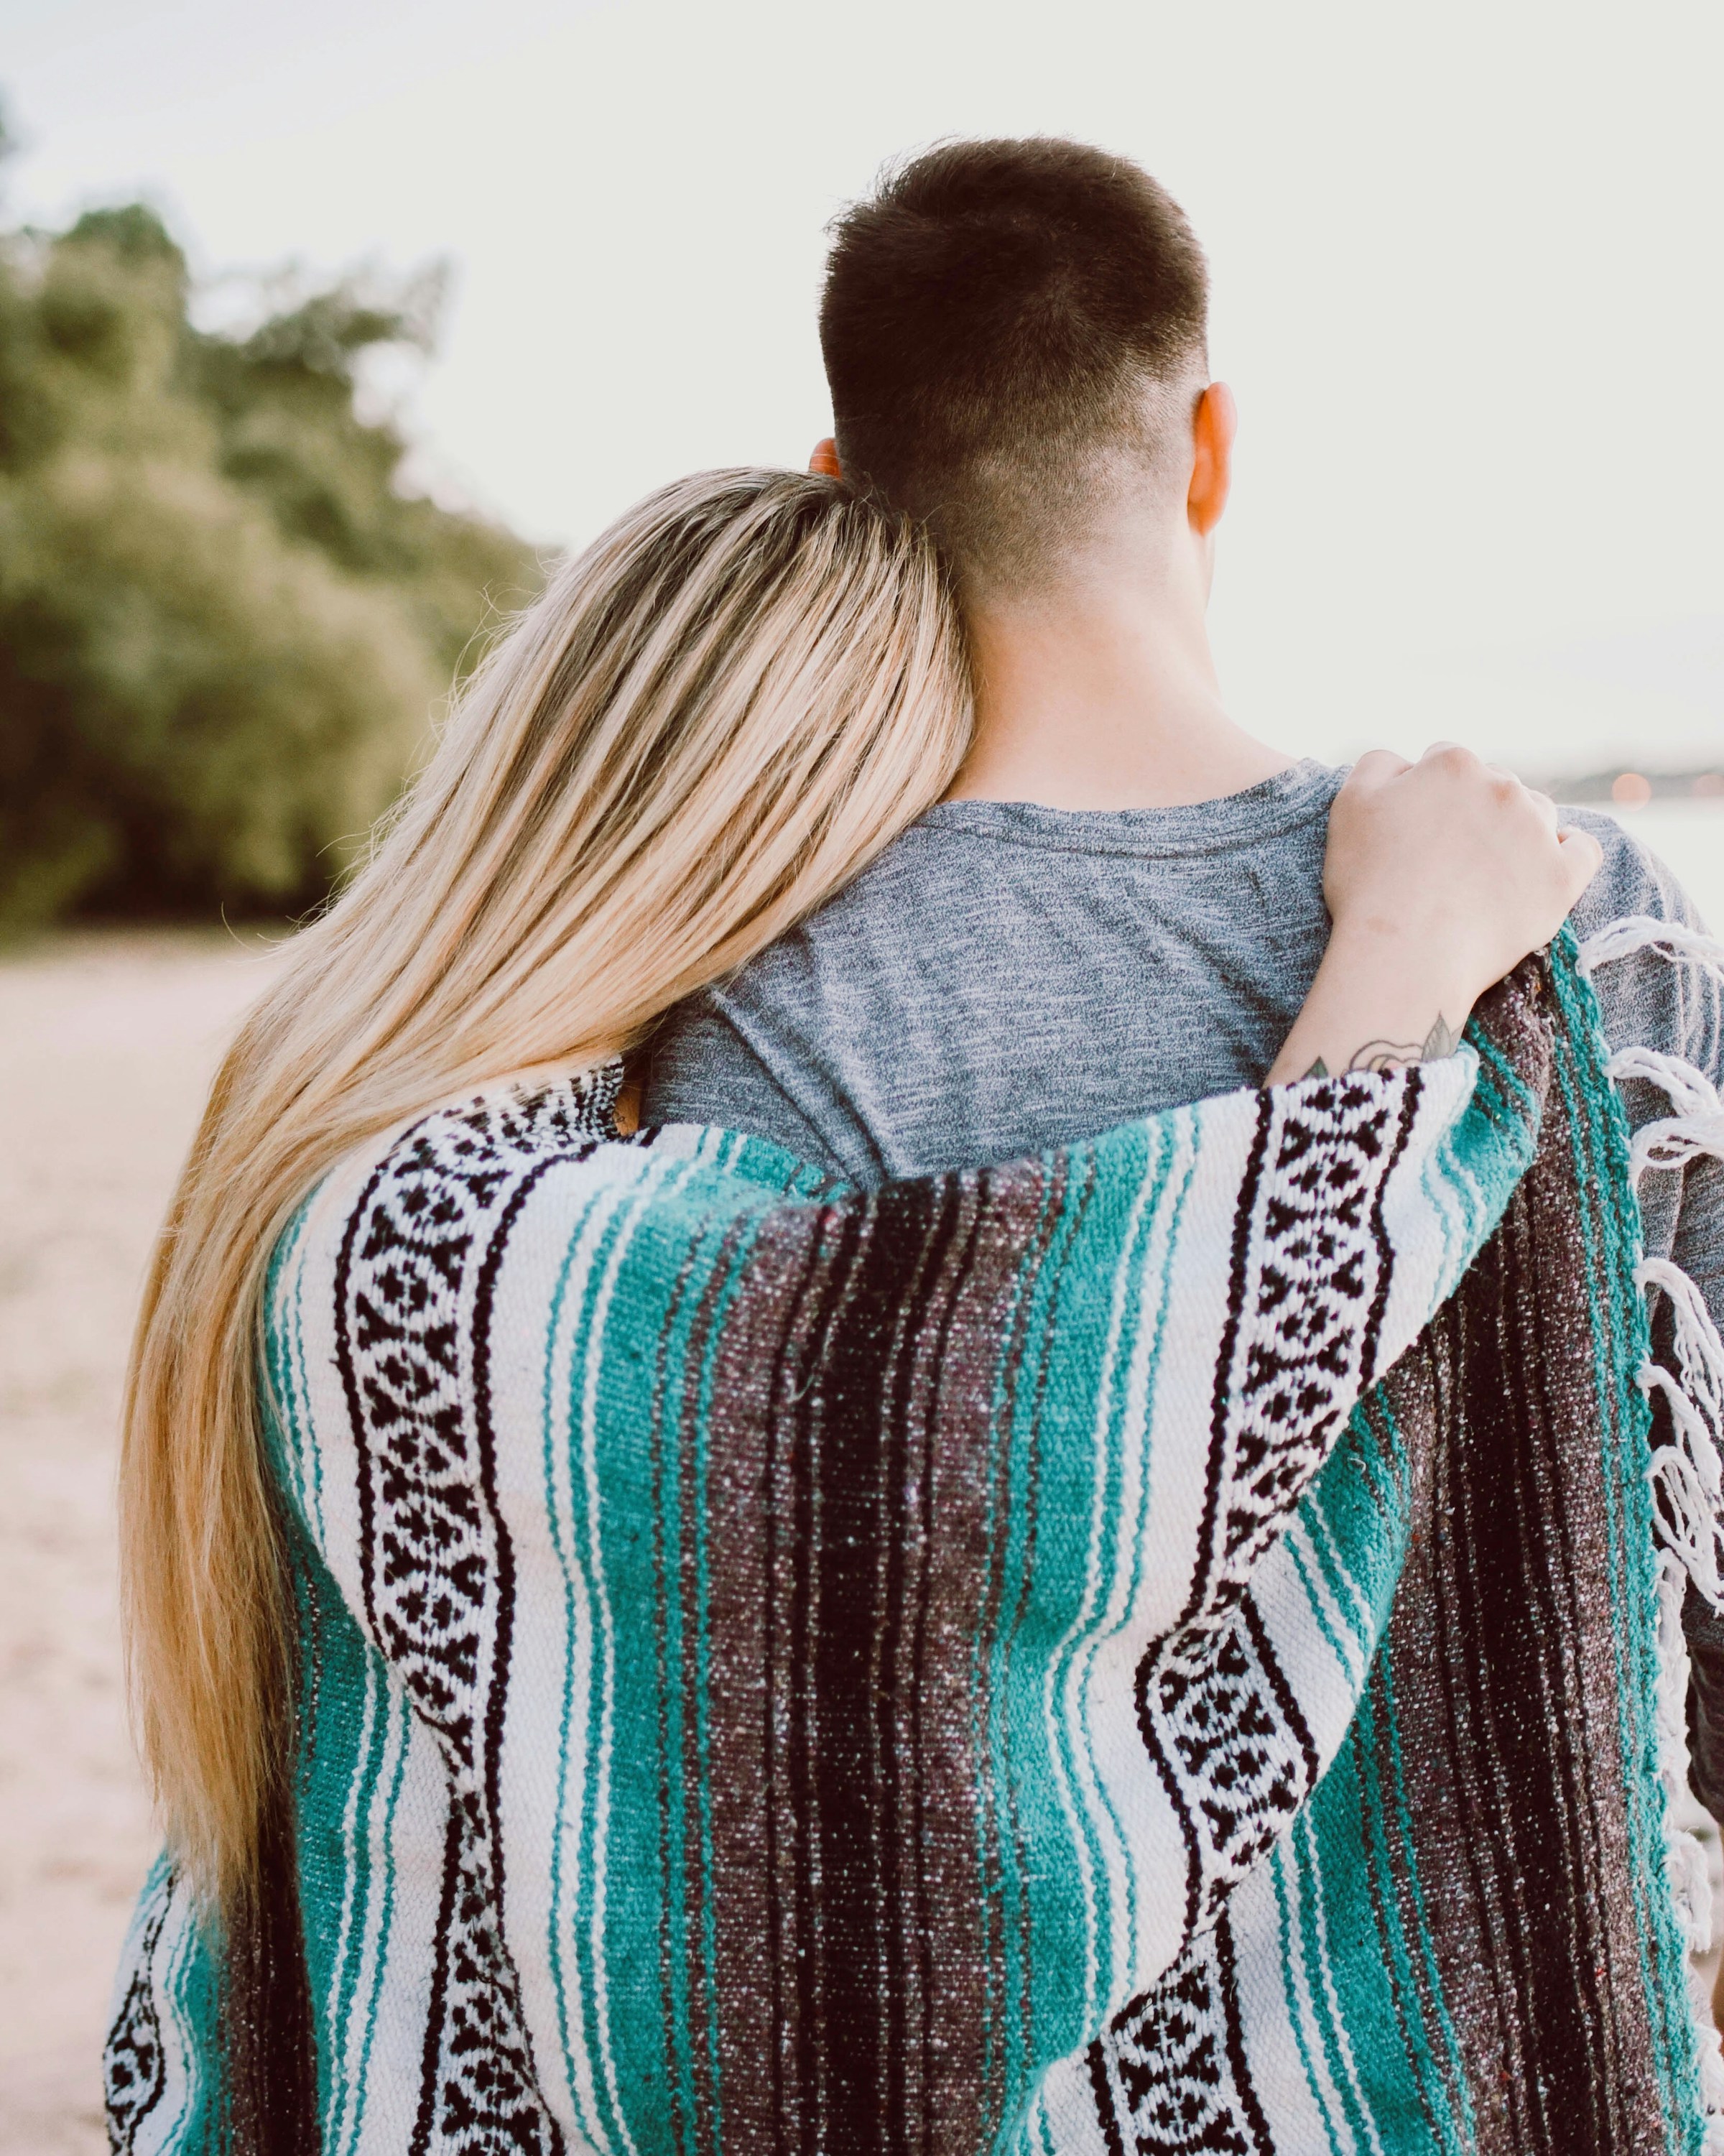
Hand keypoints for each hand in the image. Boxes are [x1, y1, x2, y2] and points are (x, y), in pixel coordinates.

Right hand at [1265, 745, 1601, 1085]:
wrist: (1403, 955)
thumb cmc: (1369, 883)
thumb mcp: (1350, 804)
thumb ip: (1379, 764)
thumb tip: (1408, 762)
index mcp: (1452, 764)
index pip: (1446, 761)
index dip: (1428, 793)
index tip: (1416, 828)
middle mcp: (1503, 787)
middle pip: (1495, 785)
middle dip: (1475, 810)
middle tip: (1447, 856)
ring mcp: (1537, 832)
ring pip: (1538, 812)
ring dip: (1518, 830)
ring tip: (1487, 871)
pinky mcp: (1561, 879)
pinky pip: (1584, 850)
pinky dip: (1571, 851)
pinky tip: (1549, 864)